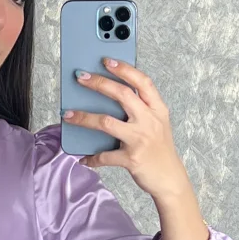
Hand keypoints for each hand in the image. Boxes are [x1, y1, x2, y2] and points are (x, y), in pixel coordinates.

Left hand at [63, 59, 190, 199]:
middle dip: (99, 84)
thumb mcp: (158, 124)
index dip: (125, 69)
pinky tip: (83, 158)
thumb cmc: (159, 150)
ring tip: (68, 115)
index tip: (107, 60)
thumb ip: (141, 109)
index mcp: (157, 110)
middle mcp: (149, 121)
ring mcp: (140, 140)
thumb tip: (111, 97)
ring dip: (84, 118)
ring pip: (106, 123)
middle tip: (81, 77)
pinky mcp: (131, 159)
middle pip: (122, 95)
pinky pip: (105, 156)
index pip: (142, 82)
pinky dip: (92, 158)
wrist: (170, 179)